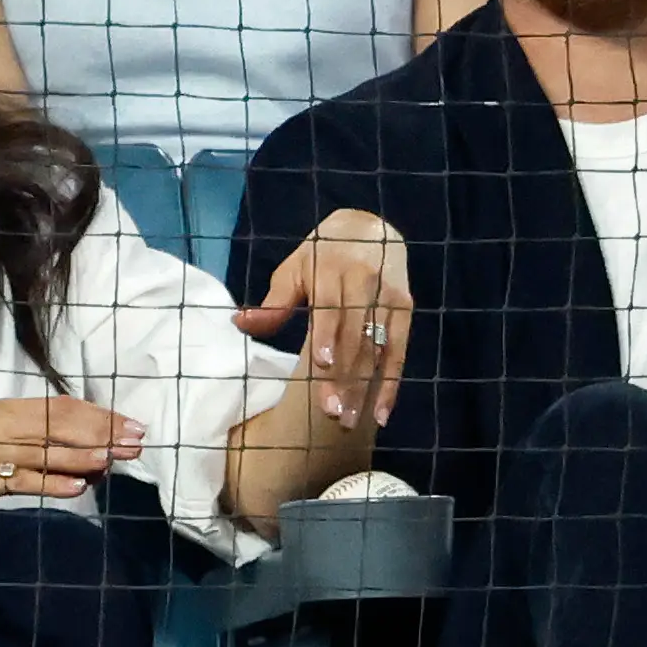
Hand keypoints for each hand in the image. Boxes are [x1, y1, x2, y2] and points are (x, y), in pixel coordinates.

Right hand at [0, 396, 144, 520]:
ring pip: (47, 449)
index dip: (100, 415)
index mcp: (7, 411)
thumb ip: (30, 447)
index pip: (63, 409)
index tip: (132, 423)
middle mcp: (2, 424)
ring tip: (117, 459)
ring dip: (85, 453)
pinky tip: (79, 486)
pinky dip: (52, 481)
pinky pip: (22, 479)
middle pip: (61, 424)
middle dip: (102, 431)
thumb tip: (81, 459)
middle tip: (138, 439)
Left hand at [234, 208, 411, 427]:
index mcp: (333, 270)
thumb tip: (239, 323)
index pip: (331, 308)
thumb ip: (274, 301)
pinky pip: (400, 352)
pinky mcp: (406, 309)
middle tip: (331, 413)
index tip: (321, 365)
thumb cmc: (322, 252)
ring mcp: (389, 297)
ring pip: (377, 348)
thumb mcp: (294, 267)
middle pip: (355, 335)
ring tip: (349, 420)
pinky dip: (391, 384)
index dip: (327, 336)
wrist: (370, 226)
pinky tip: (380, 413)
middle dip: (344, 376)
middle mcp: (366, 283)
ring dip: (365, 388)